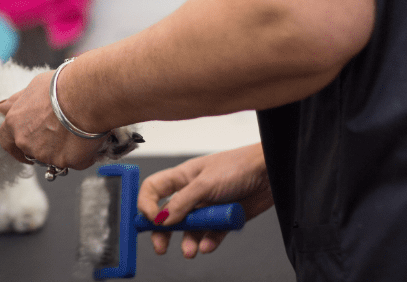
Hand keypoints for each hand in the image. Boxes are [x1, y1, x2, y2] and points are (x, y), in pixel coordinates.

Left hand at [0, 69, 106, 170]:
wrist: (85, 95)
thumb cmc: (61, 87)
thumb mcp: (34, 87)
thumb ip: (17, 102)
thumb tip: (1, 107)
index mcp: (14, 122)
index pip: (6, 141)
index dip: (15, 146)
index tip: (23, 149)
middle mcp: (25, 141)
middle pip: (32, 151)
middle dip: (45, 146)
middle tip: (61, 135)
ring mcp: (44, 154)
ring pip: (54, 157)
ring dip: (64, 149)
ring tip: (79, 130)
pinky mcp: (64, 161)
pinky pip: (75, 162)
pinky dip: (82, 154)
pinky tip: (89, 137)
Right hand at [137, 143, 273, 257]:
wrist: (270, 172)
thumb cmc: (238, 166)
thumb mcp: (205, 183)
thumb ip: (182, 202)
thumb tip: (162, 219)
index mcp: (182, 177)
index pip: (153, 189)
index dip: (146, 204)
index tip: (150, 219)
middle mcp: (191, 192)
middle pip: (167, 214)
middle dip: (161, 231)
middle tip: (160, 246)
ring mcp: (207, 207)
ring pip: (189, 228)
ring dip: (187, 240)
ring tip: (190, 250)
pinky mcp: (223, 219)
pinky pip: (210, 235)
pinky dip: (208, 242)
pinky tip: (207, 246)